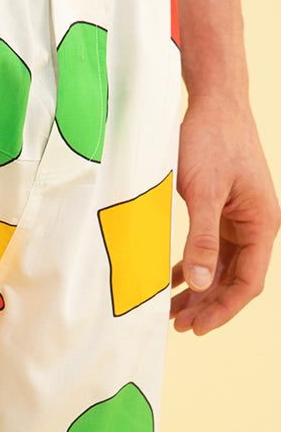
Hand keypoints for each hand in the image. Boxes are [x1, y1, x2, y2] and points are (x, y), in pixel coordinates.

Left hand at [171, 96, 279, 334]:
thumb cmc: (211, 140)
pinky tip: (171, 283)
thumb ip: (201, 239)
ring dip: (199, 291)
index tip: (196, 329)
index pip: (247, 282)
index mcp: (261, 224)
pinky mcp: (221, 211)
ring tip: (171, 313)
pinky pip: (210, 250)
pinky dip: (192, 268)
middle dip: (208, 306)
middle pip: (234, 280)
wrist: (213, 102)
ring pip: (220, 268)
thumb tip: (202, 284)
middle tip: (177, 326)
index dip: (223, 310)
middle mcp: (255, 226)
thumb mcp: (203, 192)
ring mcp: (238, 219)